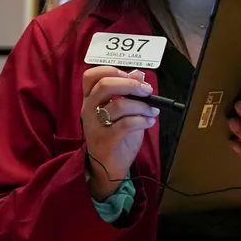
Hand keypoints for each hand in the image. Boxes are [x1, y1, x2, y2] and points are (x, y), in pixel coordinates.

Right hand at [81, 66, 158, 200]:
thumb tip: (138, 75)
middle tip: (146, 91)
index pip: (90, 76)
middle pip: (104, 85)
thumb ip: (129, 95)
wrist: (108, 169)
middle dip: (130, 85)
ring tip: (152, 112)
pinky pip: (126, 124)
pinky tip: (149, 122)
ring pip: (118, 105)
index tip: (129, 76)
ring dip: (141, 106)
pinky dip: (142, 121)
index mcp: (90, 100)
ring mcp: (94, 126)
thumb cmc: (117, 138)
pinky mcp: (104, 141)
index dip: (110, 70)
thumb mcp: (124, 113)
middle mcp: (88, 110)